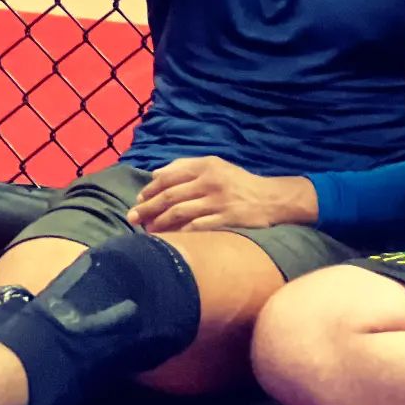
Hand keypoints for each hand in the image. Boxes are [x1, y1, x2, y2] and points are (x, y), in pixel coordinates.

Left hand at [126, 157, 317, 233]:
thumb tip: (155, 173)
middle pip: (170, 195)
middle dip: (147, 207)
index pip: (170, 176)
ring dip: (160, 223)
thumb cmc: (240, 183)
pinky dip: (180, 233)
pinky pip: (197, 227)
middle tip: (132, 218)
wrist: (272, 198)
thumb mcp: (216, 166)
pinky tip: (170, 239)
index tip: (138, 199)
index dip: (150, 189)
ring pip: (180, 212)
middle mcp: (210, 181)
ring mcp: (218, 201)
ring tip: (148, 231)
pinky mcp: (226, 219)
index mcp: (206, 166)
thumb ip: (187, 166)